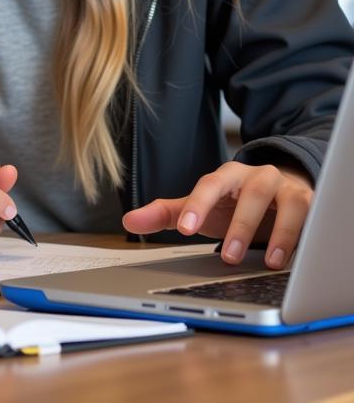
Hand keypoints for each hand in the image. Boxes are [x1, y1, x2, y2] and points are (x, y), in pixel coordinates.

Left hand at [122, 161, 313, 269]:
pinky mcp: (307, 201)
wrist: (277, 193)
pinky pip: (309, 216)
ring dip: (276, 232)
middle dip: (239, 224)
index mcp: (225, 176)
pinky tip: (288, 257)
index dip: (197, 206)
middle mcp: (256, 176)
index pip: (208, 185)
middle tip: (227, 255)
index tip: (185, 229)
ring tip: (266, 261)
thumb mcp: (201, 209)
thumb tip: (128, 221)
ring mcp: (284, 187)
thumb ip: (166, 214)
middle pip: (249, 194)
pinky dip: (300, 235)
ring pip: (284, 203)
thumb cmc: (234, 203)